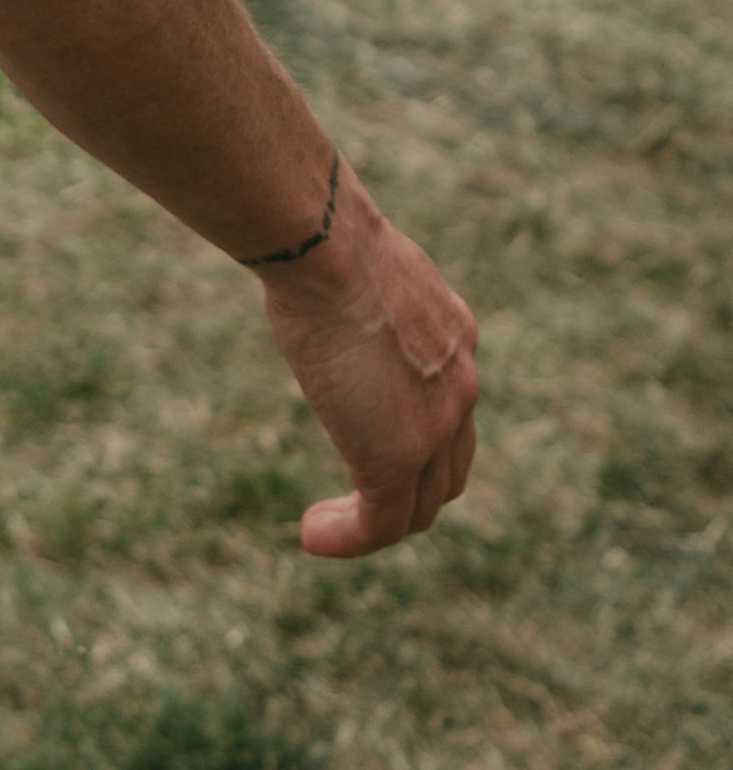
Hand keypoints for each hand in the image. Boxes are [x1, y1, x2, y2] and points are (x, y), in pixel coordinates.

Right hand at [258, 177, 479, 556]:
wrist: (329, 248)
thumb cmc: (321, 232)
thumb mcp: (354, 254)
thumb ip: (352, 275)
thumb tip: (309, 245)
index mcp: (454, 335)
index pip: (450, 407)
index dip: (417, 433)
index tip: (365, 432)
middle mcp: (460, 386)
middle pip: (447, 469)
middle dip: (408, 492)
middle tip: (358, 501)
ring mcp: (434, 427)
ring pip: (419, 506)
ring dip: (374, 524)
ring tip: (325, 528)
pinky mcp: (395, 458)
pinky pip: (381, 524)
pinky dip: (349, 537)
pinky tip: (313, 535)